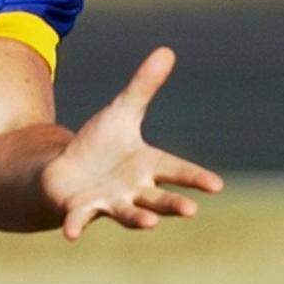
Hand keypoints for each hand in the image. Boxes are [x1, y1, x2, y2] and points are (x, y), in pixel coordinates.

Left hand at [39, 46, 222, 240]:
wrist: (66, 171)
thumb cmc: (99, 145)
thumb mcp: (121, 112)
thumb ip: (143, 86)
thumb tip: (167, 50)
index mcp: (148, 166)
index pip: (177, 171)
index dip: (196, 178)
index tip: (217, 186)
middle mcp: (133, 190)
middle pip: (158, 199)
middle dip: (172, 205)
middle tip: (190, 210)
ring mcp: (108, 203)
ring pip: (127, 213)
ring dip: (137, 219)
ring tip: (150, 225)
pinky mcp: (80, 209)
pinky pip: (79, 218)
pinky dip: (75, 225)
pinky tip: (69, 233)